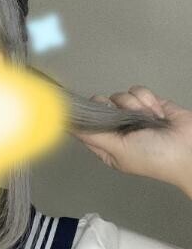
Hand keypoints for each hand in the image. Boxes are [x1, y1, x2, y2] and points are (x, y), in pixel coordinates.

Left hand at [69, 85, 191, 192]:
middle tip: (121, 116)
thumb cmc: (154, 157)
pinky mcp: (149, 103)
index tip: (79, 106)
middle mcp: (117, 129)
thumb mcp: (118, 149)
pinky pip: (137, 91)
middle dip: (111, 107)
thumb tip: (68, 127)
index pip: (86, 126)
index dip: (82, 115)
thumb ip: (93, 136)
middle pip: (100, 105)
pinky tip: (157, 113)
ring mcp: (133, 115)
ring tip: (149, 120)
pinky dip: (148, 100)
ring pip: (119, 96)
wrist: (190, 150)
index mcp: (107, 144)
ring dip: (135, 106)